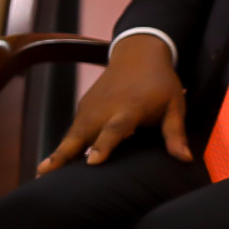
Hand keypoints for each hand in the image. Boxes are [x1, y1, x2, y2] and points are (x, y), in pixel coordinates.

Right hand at [39, 33, 190, 172]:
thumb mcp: (175, 105)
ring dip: (58, 152)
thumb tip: (186, 159)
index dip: (104, 145)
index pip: (115, 129)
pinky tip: (54, 164)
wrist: (138, 54)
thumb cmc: (161, 84)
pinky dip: (64, 145)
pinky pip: (74, 129)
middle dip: (65, 152)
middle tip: (46, 172)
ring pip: (73, 133)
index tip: (93, 161)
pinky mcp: (84, 106)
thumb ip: (176, 133)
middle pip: (83, 132)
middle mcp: (106, 108)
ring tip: (42, 174)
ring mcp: (91, 106)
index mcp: (130, 108)